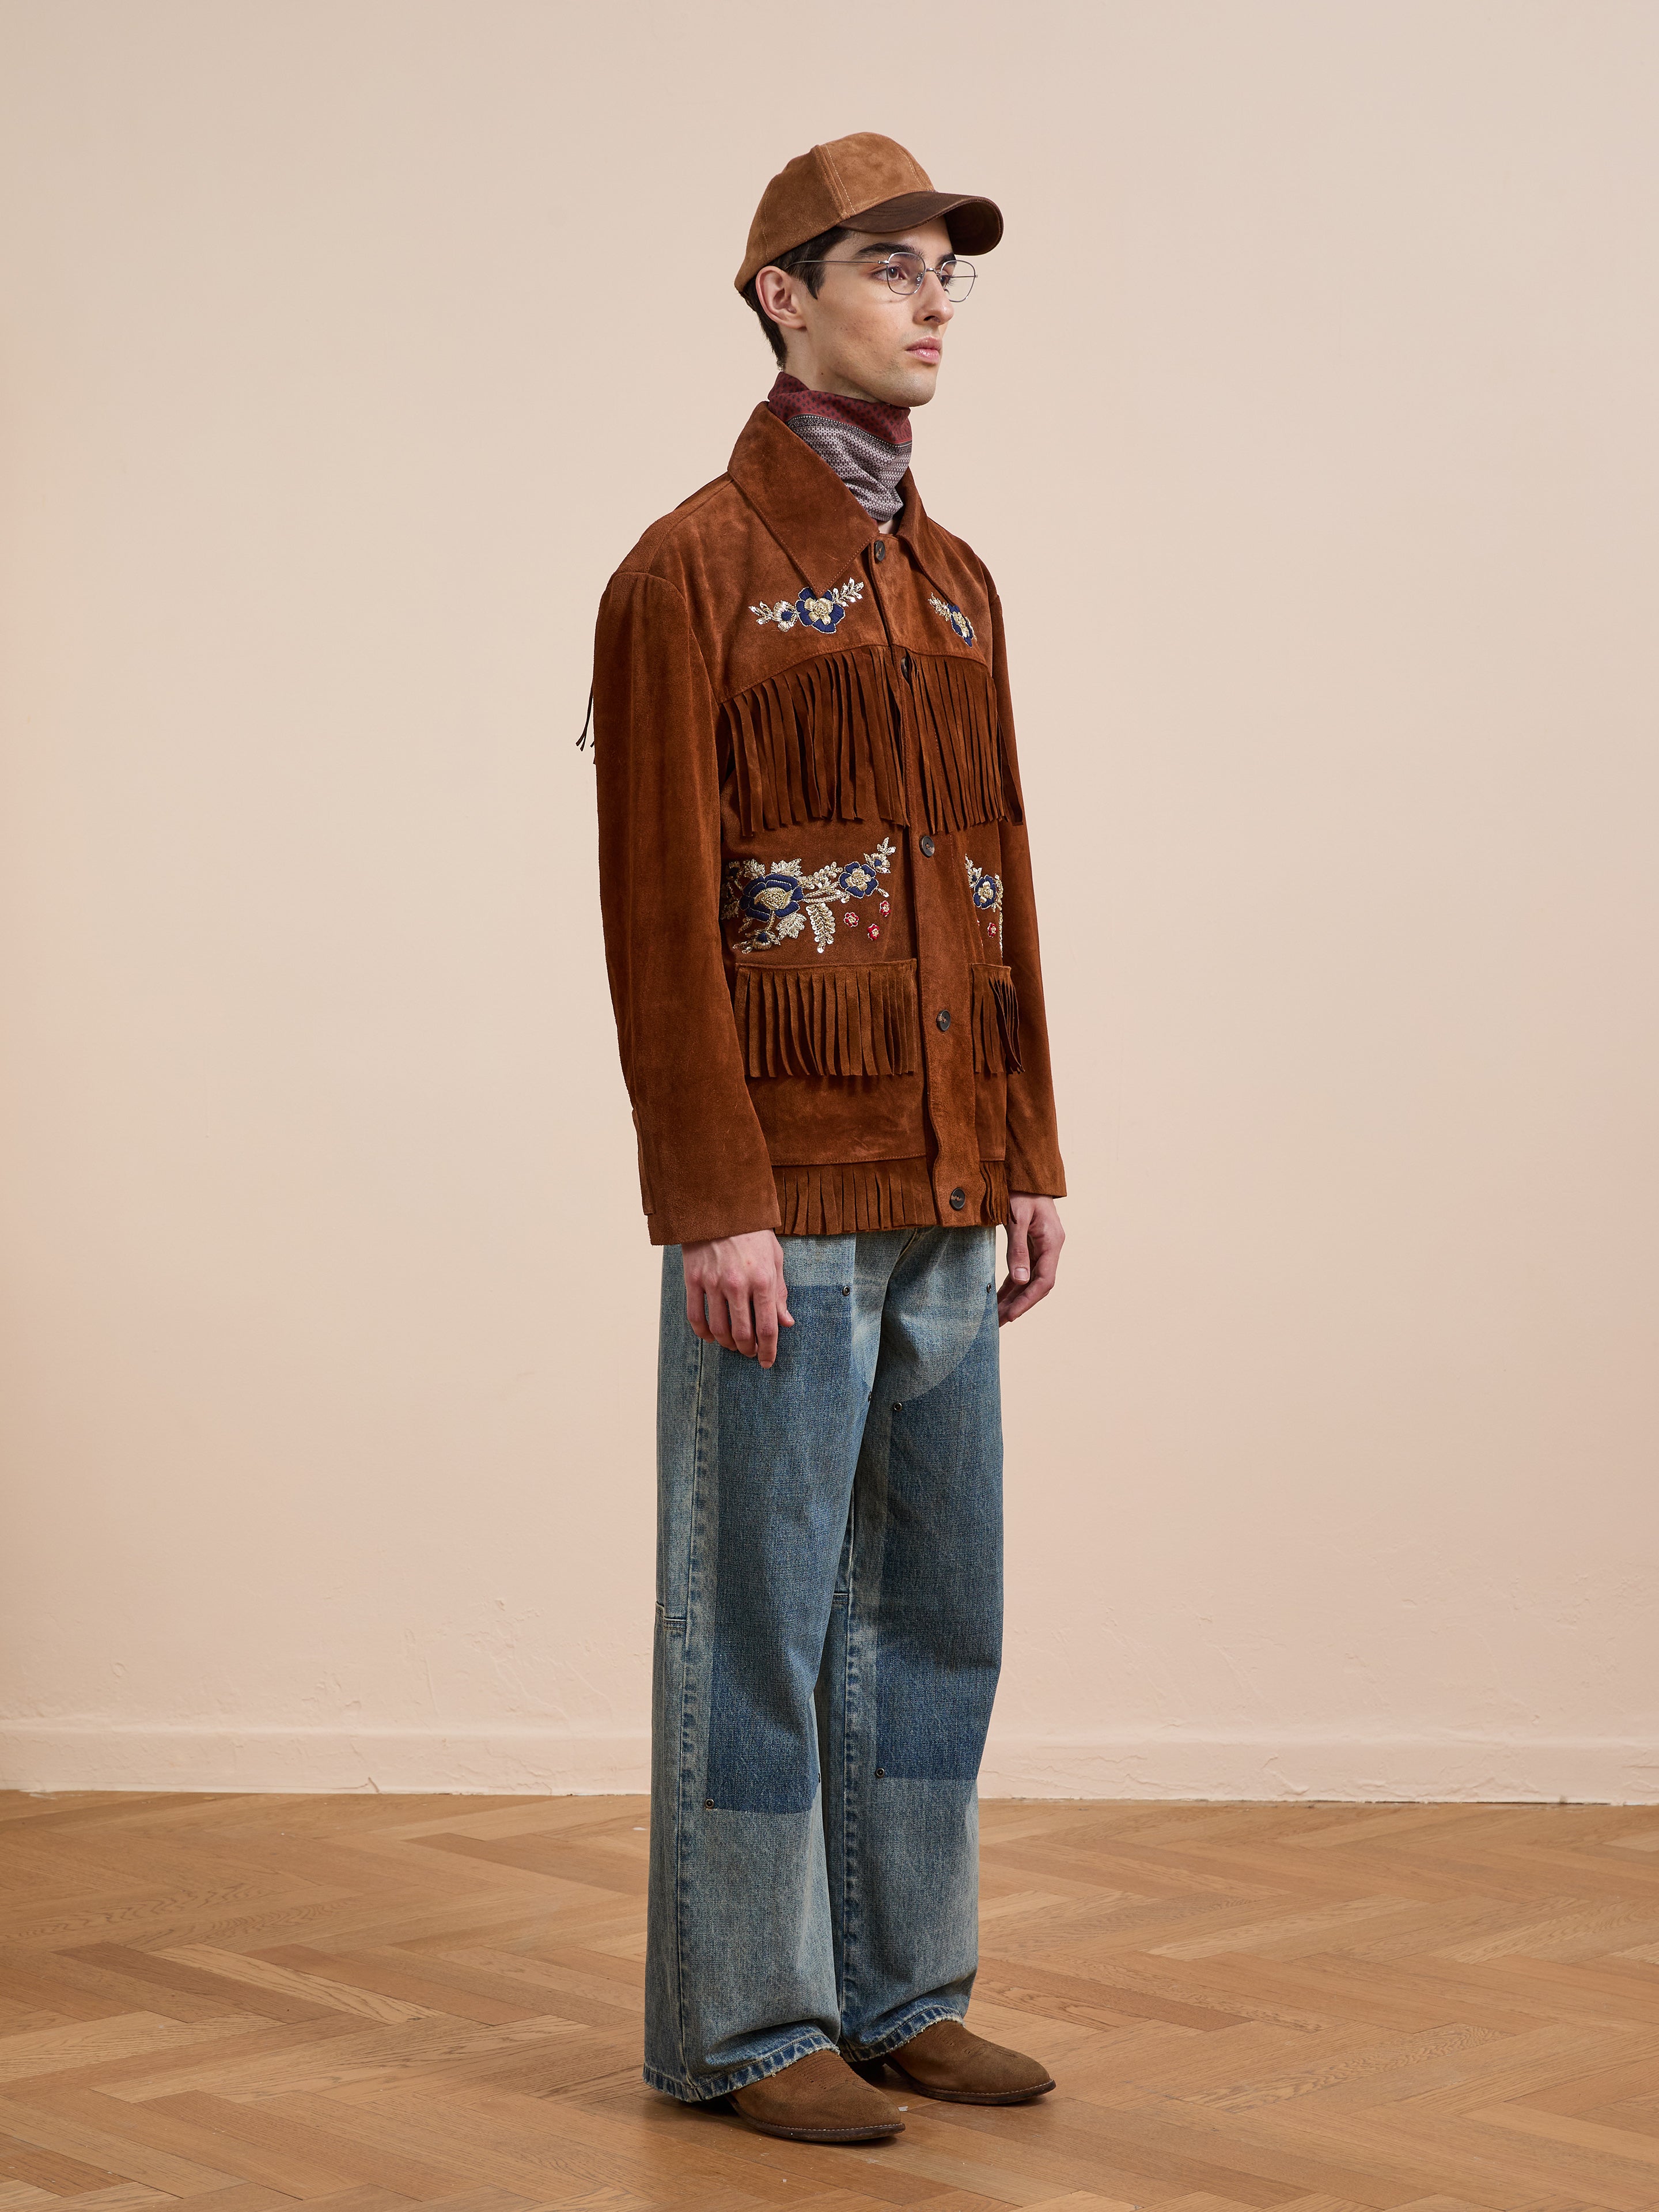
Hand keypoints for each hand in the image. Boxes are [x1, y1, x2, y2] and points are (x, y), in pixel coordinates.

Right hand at [682, 1231, 794, 1367]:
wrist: (719, 1208)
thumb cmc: (752, 1233)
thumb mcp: (775, 1258)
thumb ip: (780, 1293)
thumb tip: (786, 1322)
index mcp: (762, 1280)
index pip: (767, 1327)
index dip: (768, 1351)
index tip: (766, 1362)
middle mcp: (738, 1284)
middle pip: (742, 1334)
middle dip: (748, 1350)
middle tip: (749, 1352)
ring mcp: (713, 1283)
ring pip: (718, 1329)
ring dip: (727, 1344)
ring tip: (733, 1345)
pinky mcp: (693, 1280)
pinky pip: (696, 1316)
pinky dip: (703, 1333)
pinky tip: (711, 1336)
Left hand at [998, 1194, 1063, 1325]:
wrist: (1025, 1172)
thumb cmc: (1020, 1191)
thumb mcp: (1016, 1218)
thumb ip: (1017, 1249)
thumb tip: (1019, 1281)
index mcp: (1052, 1243)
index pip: (1044, 1281)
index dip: (1028, 1301)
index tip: (1011, 1316)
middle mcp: (1050, 1248)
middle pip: (1036, 1285)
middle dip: (1018, 1305)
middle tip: (997, 1323)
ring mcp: (1041, 1248)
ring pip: (1028, 1280)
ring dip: (1013, 1298)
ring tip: (995, 1317)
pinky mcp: (1031, 1246)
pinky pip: (1021, 1270)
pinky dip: (1010, 1285)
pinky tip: (997, 1298)